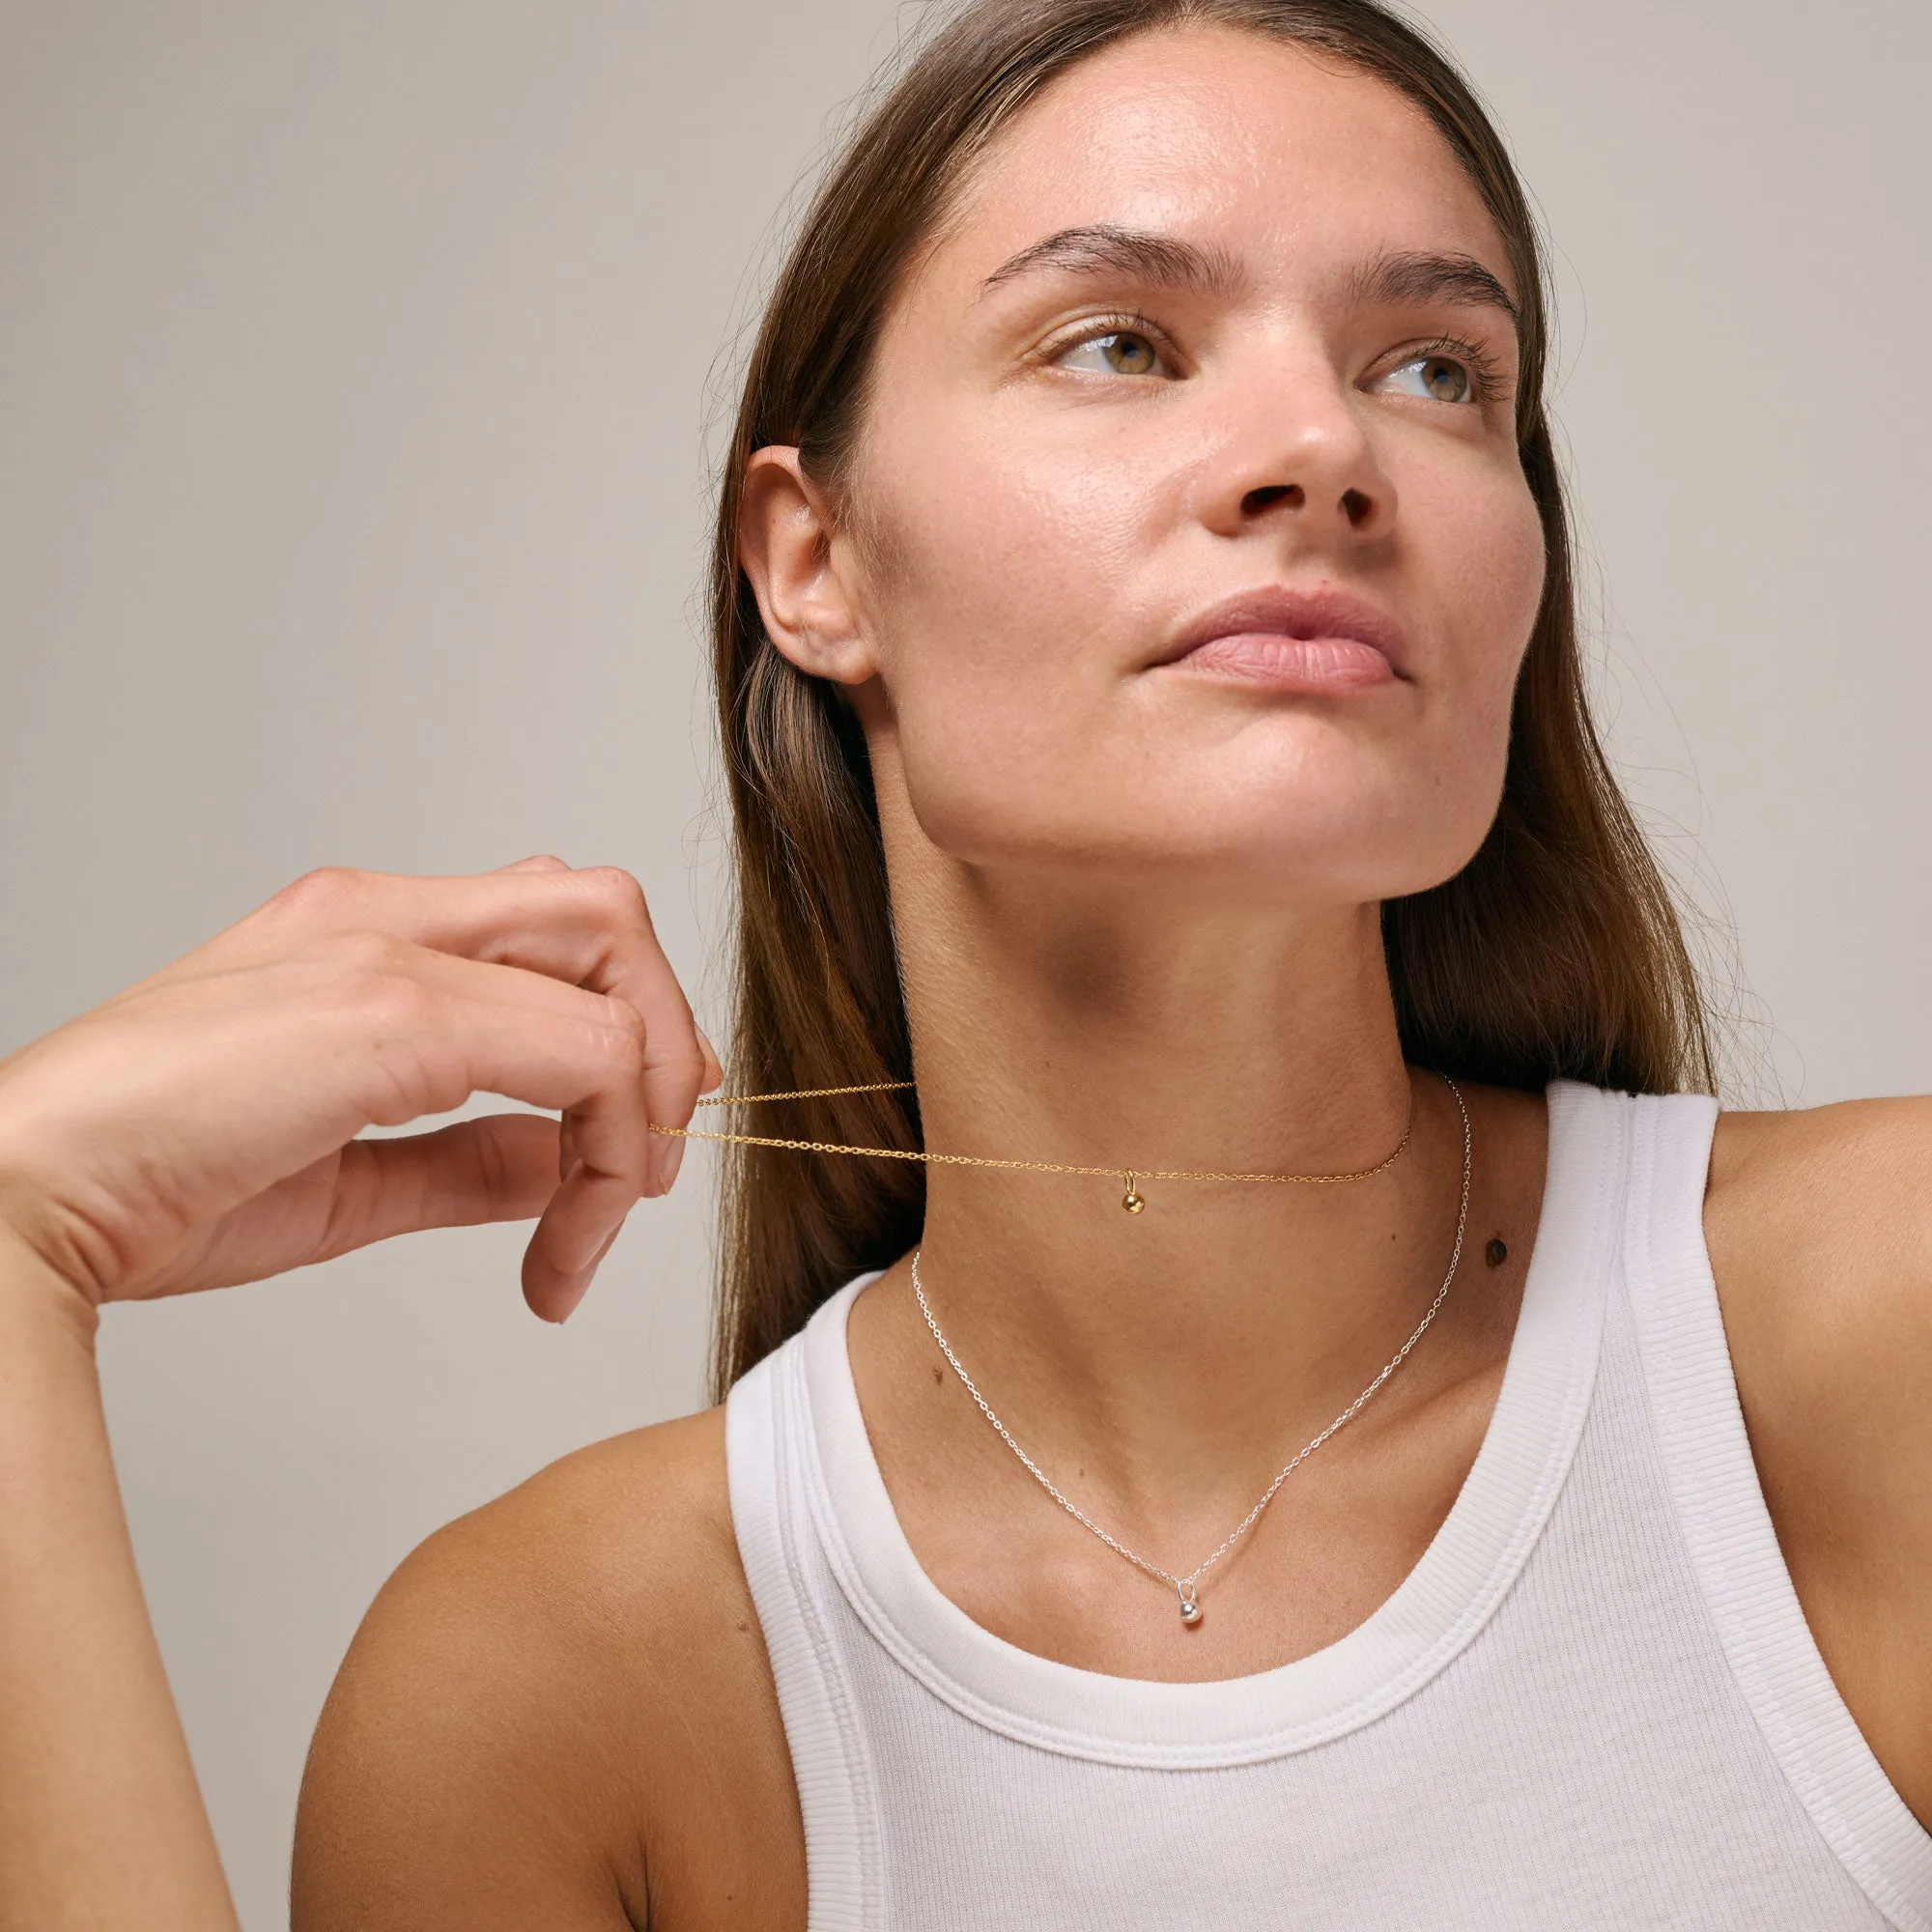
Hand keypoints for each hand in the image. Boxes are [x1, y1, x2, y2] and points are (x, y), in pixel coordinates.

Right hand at [0, 856, 719, 1321]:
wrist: (22, 1204)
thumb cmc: (154, 1189)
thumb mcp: (352, 1176)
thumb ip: (472, 1160)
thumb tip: (570, 1165)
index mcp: (361, 932)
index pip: (554, 922)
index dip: (629, 1021)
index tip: (632, 1143)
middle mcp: (381, 914)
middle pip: (605, 912)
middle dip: (662, 1039)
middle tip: (650, 1169)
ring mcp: (384, 948)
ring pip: (612, 951)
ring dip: (646, 1092)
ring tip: (609, 1213)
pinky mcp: (389, 1010)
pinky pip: (578, 1051)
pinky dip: (607, 1147)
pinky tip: (561, 1240)